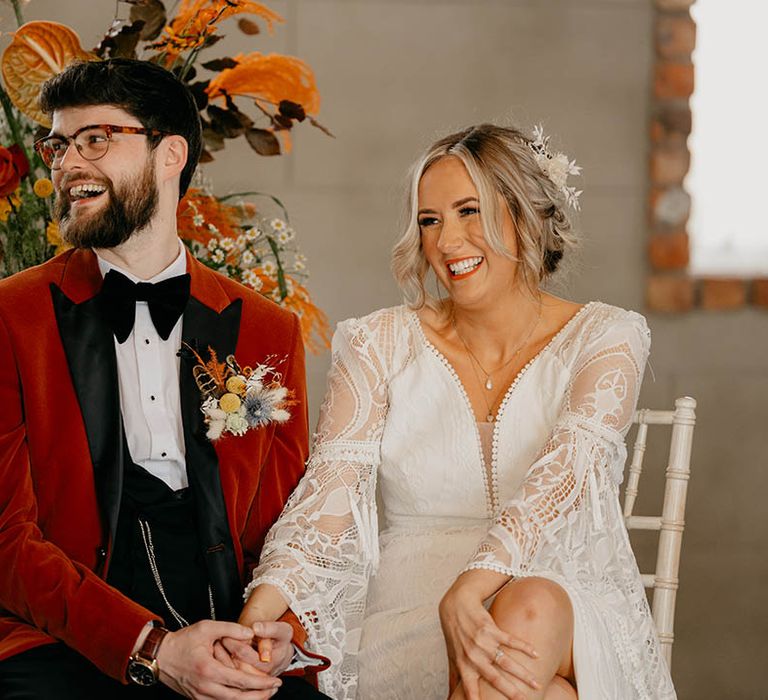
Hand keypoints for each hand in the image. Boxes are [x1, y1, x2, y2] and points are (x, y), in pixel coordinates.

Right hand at [155, 620, 282, 698]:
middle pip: (238, 698)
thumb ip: (230, 628)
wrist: (160, 656)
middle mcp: (205, 687)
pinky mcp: (197, 698)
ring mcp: (200, 696)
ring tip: (266, 694)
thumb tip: (251, 633)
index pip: (241, 681)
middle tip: (275, 688)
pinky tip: (246, 696)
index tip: (275, 681)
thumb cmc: (183, 641)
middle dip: (260, 696)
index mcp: (209, 670)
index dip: (261, 683)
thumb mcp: (207, 627)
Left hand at [439, 572, 538, 699]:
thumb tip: (449, 697)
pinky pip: (510, 640)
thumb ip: (455, 678)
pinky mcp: (491, 629)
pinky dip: (524, 647)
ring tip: (537, 684)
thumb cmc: (455, 634)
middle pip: (495, 678)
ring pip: (506, 662)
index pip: (470, 688)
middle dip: (511, 692)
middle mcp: (474, 656)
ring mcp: (483, 643)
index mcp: (464, 666)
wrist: (455, 605)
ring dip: (523, 673)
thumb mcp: (452, 657)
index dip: (477, 699)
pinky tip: (536, 654)